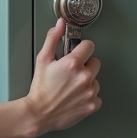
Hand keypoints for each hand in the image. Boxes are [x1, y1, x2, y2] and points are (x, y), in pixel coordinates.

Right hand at [25, 17, 101, 137]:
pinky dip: (89, 97)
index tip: (77, 54)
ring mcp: (90, 92)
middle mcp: (84, 77)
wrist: (39, 113)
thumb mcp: (43, 59)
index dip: (82, 49)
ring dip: (87, 82)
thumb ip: (53, 38)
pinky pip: (97, 96)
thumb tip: (60, 24)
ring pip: (96, 80)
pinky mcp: (92, 105)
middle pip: (96, 63)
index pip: (90, 46)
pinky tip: (77, 97)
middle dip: (85, 65)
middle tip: (71, 73)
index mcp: (73, 63)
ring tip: (72, 87)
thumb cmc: (40, 88)